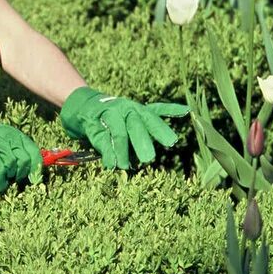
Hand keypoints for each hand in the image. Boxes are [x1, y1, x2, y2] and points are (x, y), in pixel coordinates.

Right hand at [0, 104, 41, 192]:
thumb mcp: (0, 138)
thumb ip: (13, 148)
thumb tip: (27, 165)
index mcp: (13, 134)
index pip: (33, 150)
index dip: (36, 165)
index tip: (35, 177)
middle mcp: (7, 137)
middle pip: (24, 160)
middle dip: (22, 174)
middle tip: (16, 180)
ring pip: (13, 165)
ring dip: (10, 178)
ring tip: (5, 182)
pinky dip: (1, 181)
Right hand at [59, 87, 188, 168]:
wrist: (85, 106)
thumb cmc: (118, 114)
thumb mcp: (138, 111)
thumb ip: (159, 115)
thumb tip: (187, 110)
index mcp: (137, 108)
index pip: (152, 118)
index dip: (161, 130)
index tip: (172, 142)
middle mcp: (123, 110)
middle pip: (135, 125)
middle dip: (142, 142)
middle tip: (149, 159)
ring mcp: (107, 117)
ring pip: (118, 134)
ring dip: (122, 152)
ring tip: (125, 167)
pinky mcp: (93, 126)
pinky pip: (101, 140)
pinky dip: (107, 153)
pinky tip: (111, 165)